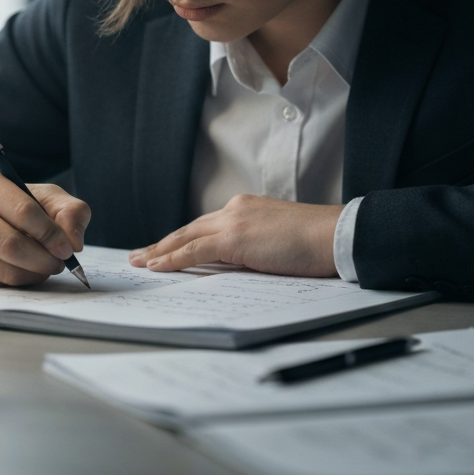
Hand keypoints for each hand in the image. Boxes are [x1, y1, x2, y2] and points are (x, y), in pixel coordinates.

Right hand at [0, 172, 90, 286]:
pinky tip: (23, 269)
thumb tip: (74, 243)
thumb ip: (70, 212)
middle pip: (11, 245)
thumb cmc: (19, 206)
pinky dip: (19, 281)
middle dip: (44, 259)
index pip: (23, 212)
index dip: (50, 234)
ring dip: (34, 273)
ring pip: (4, 270)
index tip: (68, 249)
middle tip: (60, 263)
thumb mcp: (47, 199)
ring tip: (44, 265)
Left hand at [127, 195, 341, 276]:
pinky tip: (156, 266)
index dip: (183, 239)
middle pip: (190, 229)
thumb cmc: (316, 242)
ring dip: (160, 251)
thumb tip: (237, 265)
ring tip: (139, 262)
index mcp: (246, 208)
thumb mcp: (278, 242)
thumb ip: (254, 247)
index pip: (206, 226)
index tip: (166, 248)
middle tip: (140, 255)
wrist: (334, 235)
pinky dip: (172, 259)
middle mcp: (235, 209)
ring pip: (186, 238)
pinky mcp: (234, 238)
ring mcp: (233, 221)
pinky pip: (193, 250)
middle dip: (163, 243)